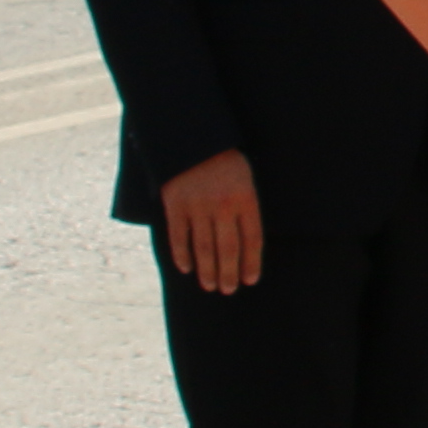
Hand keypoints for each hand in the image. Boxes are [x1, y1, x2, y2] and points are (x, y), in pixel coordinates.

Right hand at [157, 149, 265, 296]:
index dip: (251, 263)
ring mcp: (197, 205)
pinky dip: (182, 255)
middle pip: (228, 249)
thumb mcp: (245, 178)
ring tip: (210, 286)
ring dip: (207, 270)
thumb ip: (246, 207)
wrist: (193, 137)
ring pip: (204, 247)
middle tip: (228, 290)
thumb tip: (247, 244)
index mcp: (245, 197)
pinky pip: (179, 236)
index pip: (252, 239)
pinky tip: (187, 268)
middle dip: (229, 273)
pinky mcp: (175, 204)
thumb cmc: (225, 160)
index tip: (250, 280)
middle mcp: (222, 205)